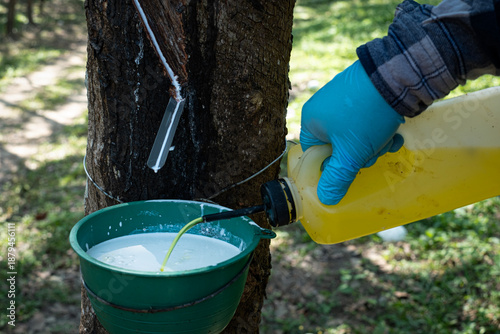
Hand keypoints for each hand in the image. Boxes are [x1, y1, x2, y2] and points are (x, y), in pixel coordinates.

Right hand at [300, 60, 404, 204]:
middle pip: (337, 147)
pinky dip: (379, 130)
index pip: (315, 154)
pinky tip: (394, 131)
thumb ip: (337, 179)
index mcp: (312, 120)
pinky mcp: (362, 95)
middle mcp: (324, 108)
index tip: (350, 170)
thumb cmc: (366, 116)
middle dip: (358, 155)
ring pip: (355, 137)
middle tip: (371, 153)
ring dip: (372, 145)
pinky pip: (365, 122)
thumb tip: (325, 199)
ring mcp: (343, 100)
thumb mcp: (351, 154)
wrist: (398, 75)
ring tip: (387, 140)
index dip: (332, 167)